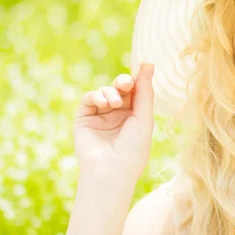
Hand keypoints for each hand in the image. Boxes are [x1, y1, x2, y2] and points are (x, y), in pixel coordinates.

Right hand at [73, 60, 155, 181]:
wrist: (112, 171)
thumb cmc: (134, 148)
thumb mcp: (144, 118)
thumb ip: (145, 91)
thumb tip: (149, 64)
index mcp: (135, 116)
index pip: (136, 92)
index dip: (137, 79)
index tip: (141, 65)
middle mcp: (118, 115)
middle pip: (120, 89)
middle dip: (124, 83)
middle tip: (126, 83)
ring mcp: (101, 117)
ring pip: (104, 92)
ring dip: (110, 92)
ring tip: (114, 102)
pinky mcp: (84, 119)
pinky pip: (89, 99)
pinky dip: (96, 96)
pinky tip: (103, 102)